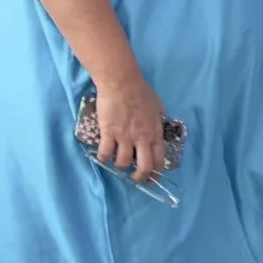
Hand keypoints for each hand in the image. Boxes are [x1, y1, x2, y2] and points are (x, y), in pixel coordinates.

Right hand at [91, 70, 169, 184]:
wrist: (122, 83)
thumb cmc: (141, 92)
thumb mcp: (158, 107)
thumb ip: (159, 120)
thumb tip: (160, 126)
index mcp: (155, 133)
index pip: (159, 159)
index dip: (157, 172)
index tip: (153, 177)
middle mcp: (142, 138)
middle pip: (144, 167)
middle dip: (140, 177)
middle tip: (135, 179)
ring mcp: (125, 137)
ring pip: (123, 162)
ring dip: (120, 166)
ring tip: (117, 162)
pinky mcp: (109, 133)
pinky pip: (105, 153)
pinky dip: (103, 158)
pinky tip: (103, 156)